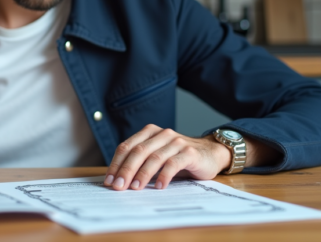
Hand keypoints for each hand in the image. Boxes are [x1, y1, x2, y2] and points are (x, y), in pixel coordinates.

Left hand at [103, 124, 229, 190]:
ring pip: (154, 157)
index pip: (127, 146)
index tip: (109, 180)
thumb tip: (118, 181)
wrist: (210, 154)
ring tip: (135, 188)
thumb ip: (141, 162)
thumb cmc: (179, 158)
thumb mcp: (157, 157)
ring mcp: (176, 142)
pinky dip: (164, 175)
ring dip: (143, 174)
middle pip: (138, 151)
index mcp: (149, 132)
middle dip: (126, 170)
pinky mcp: (190, 152)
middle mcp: (162, 134)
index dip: (116, 163)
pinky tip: (159, 187)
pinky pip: (173, 163)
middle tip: (118, 187)